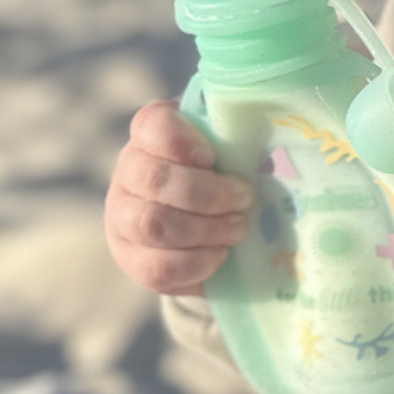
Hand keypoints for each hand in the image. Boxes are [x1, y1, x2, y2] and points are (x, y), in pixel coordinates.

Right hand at [105, 100, 253, 295]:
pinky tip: (220, 253)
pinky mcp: (131, 259)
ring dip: (207, 230)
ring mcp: (122, 218)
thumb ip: (238, 131)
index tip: (212, 156)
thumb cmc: (222, 172)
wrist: (204, 223)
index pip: (154, 125)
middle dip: (210, 194)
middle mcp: (128, 173)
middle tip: (244, 199)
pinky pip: (159, 267)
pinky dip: (199, 262)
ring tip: (238, 228)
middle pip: (156, 180)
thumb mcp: (229, 145)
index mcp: (150, 135)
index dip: (182, 141)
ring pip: (155, 225)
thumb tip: (271, 126)